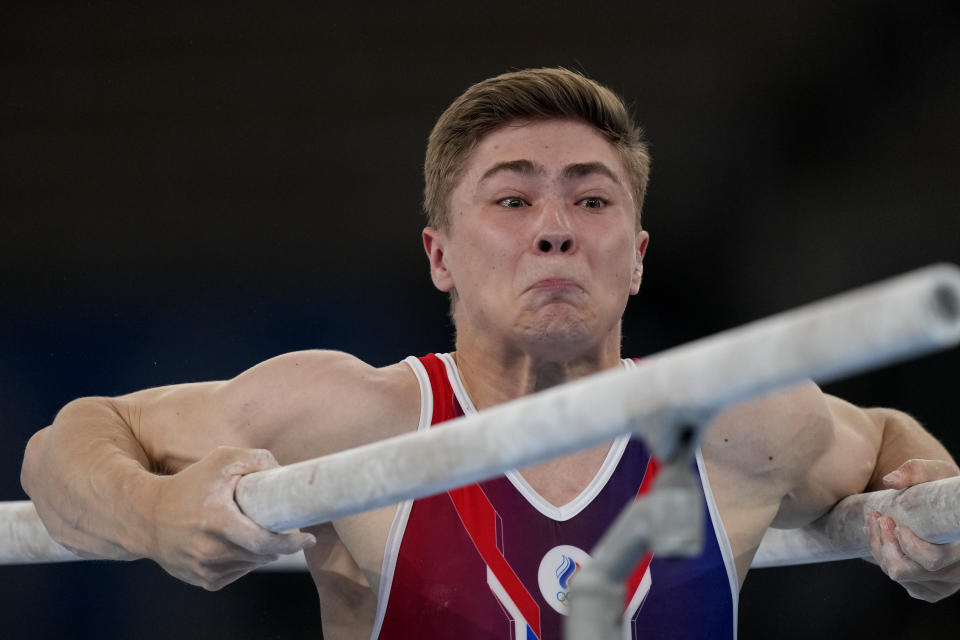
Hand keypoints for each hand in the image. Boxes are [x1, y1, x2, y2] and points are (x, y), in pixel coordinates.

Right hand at [150, 446, 315, 590]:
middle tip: (283, 525)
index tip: (308, 538)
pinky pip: (238, 572)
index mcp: (216, 521)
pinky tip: (235, 543)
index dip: (291, 543)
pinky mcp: (203, 581)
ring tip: (252, 529)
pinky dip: (245, 560)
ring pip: (252, 564)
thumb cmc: (189, 485)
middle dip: (278, 542)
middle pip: (262, 553)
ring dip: (262, 551)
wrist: (147, 517)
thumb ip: (255, 459)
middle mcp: (209, 550)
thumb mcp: (221, 461)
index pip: (263, 541)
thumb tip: (284, 473)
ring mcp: (205, 569)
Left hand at [865, 458, 959, 601]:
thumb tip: (889, 481)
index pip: (932, 560)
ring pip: (898, 576)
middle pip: (907, 571)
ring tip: (873, 521)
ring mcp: (942, 585)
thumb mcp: (934, 473)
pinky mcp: (928, 590)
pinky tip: (878, 536)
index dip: (908, 545)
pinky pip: (900, 580)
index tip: (895, 524)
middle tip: (877, 517)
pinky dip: (882, 557)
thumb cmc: (941, 488)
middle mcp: (956, 573)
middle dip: (884, 542)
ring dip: (879, 547)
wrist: (944, 508)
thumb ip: (915, 471)